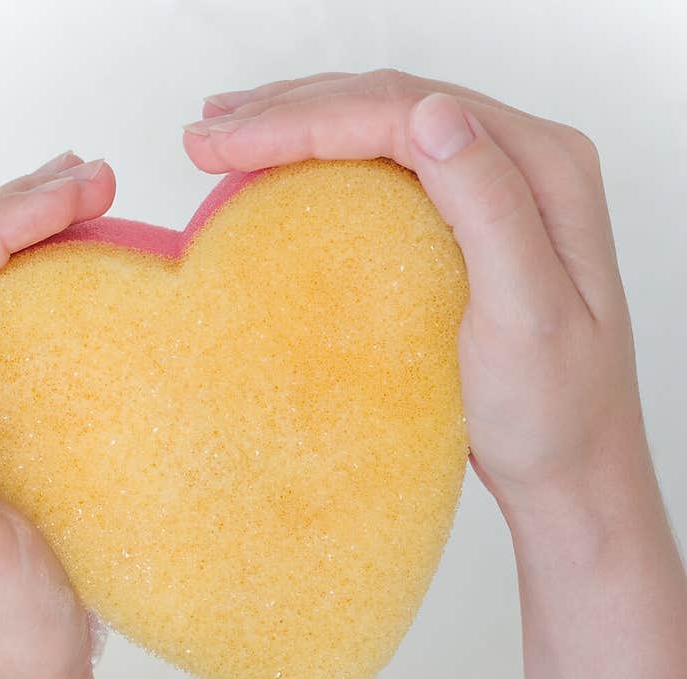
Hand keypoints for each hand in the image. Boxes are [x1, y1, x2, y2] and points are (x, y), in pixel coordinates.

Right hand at [183, 71, 646, 518]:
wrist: (573, 471)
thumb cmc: (555, 412)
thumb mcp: (529, 316)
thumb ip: (490, 208)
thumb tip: (432, 112)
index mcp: (542, 170)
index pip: (405, 113)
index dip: (307, 118)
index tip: (226, 144)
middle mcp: (522, 164)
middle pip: (390, 106)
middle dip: (289, 111)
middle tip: (204, 136)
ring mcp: (495, 194)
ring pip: (384, 131)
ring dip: (301, 125)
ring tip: (225, 136)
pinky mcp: (468, 229)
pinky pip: (389, 173)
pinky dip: (326, 164)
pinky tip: (282, 172)